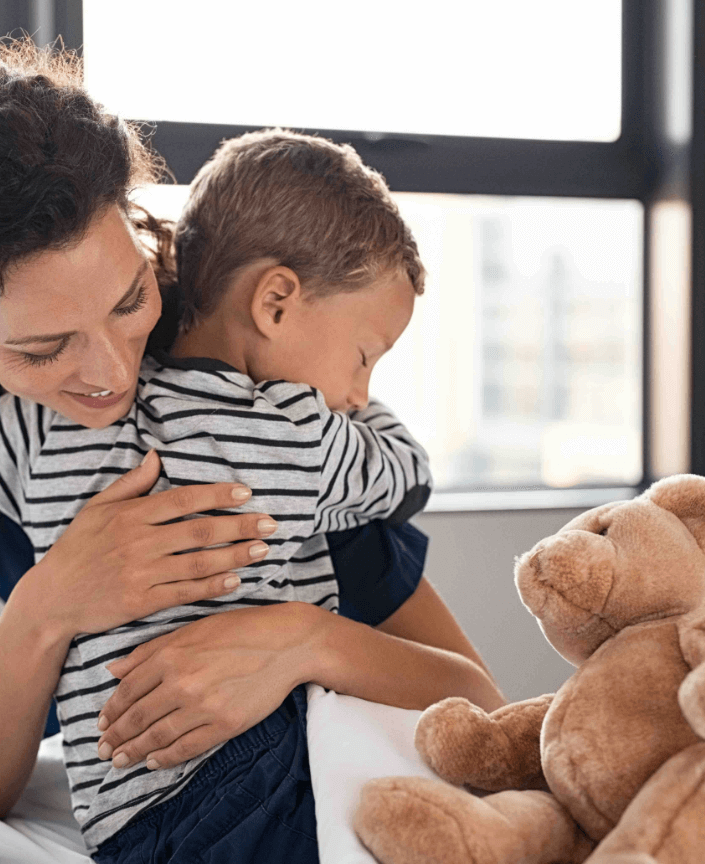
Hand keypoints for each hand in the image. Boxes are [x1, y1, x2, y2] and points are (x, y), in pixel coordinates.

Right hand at [20, 450, 275, 637]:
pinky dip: (212, 586)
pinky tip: (235, 580)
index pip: (182, 500)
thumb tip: (157, 456)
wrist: (52, 598)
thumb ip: (131, 483)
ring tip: (262, 549)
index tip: (245, 493)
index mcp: (131, 515)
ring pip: (197, 562)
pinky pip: (185, 592)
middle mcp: (139, 542)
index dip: (216, 496)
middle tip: (270, 523)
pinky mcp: (142, 602)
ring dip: (235, 556)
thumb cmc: (77, 549)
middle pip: (199, 531)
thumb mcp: (96, 508)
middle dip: (239, 526)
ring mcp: (142, 573)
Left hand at [95, 603, 319, 770]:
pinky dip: (165, 758)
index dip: (111, 710)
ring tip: (120, 760)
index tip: (102, 723)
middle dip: (116, 737)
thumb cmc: (241, 629)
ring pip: (157, 736)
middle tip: (103, 750)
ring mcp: (203, 706)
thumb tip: (113, 670)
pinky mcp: (225, 724)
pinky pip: (186, 748)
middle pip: (137, 717)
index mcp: (171, 654)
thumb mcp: (193, 628)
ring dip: (134, 752)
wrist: (287, 643)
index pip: (128, 690)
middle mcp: (182, 682)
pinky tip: (153, 761)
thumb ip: (150, 650)